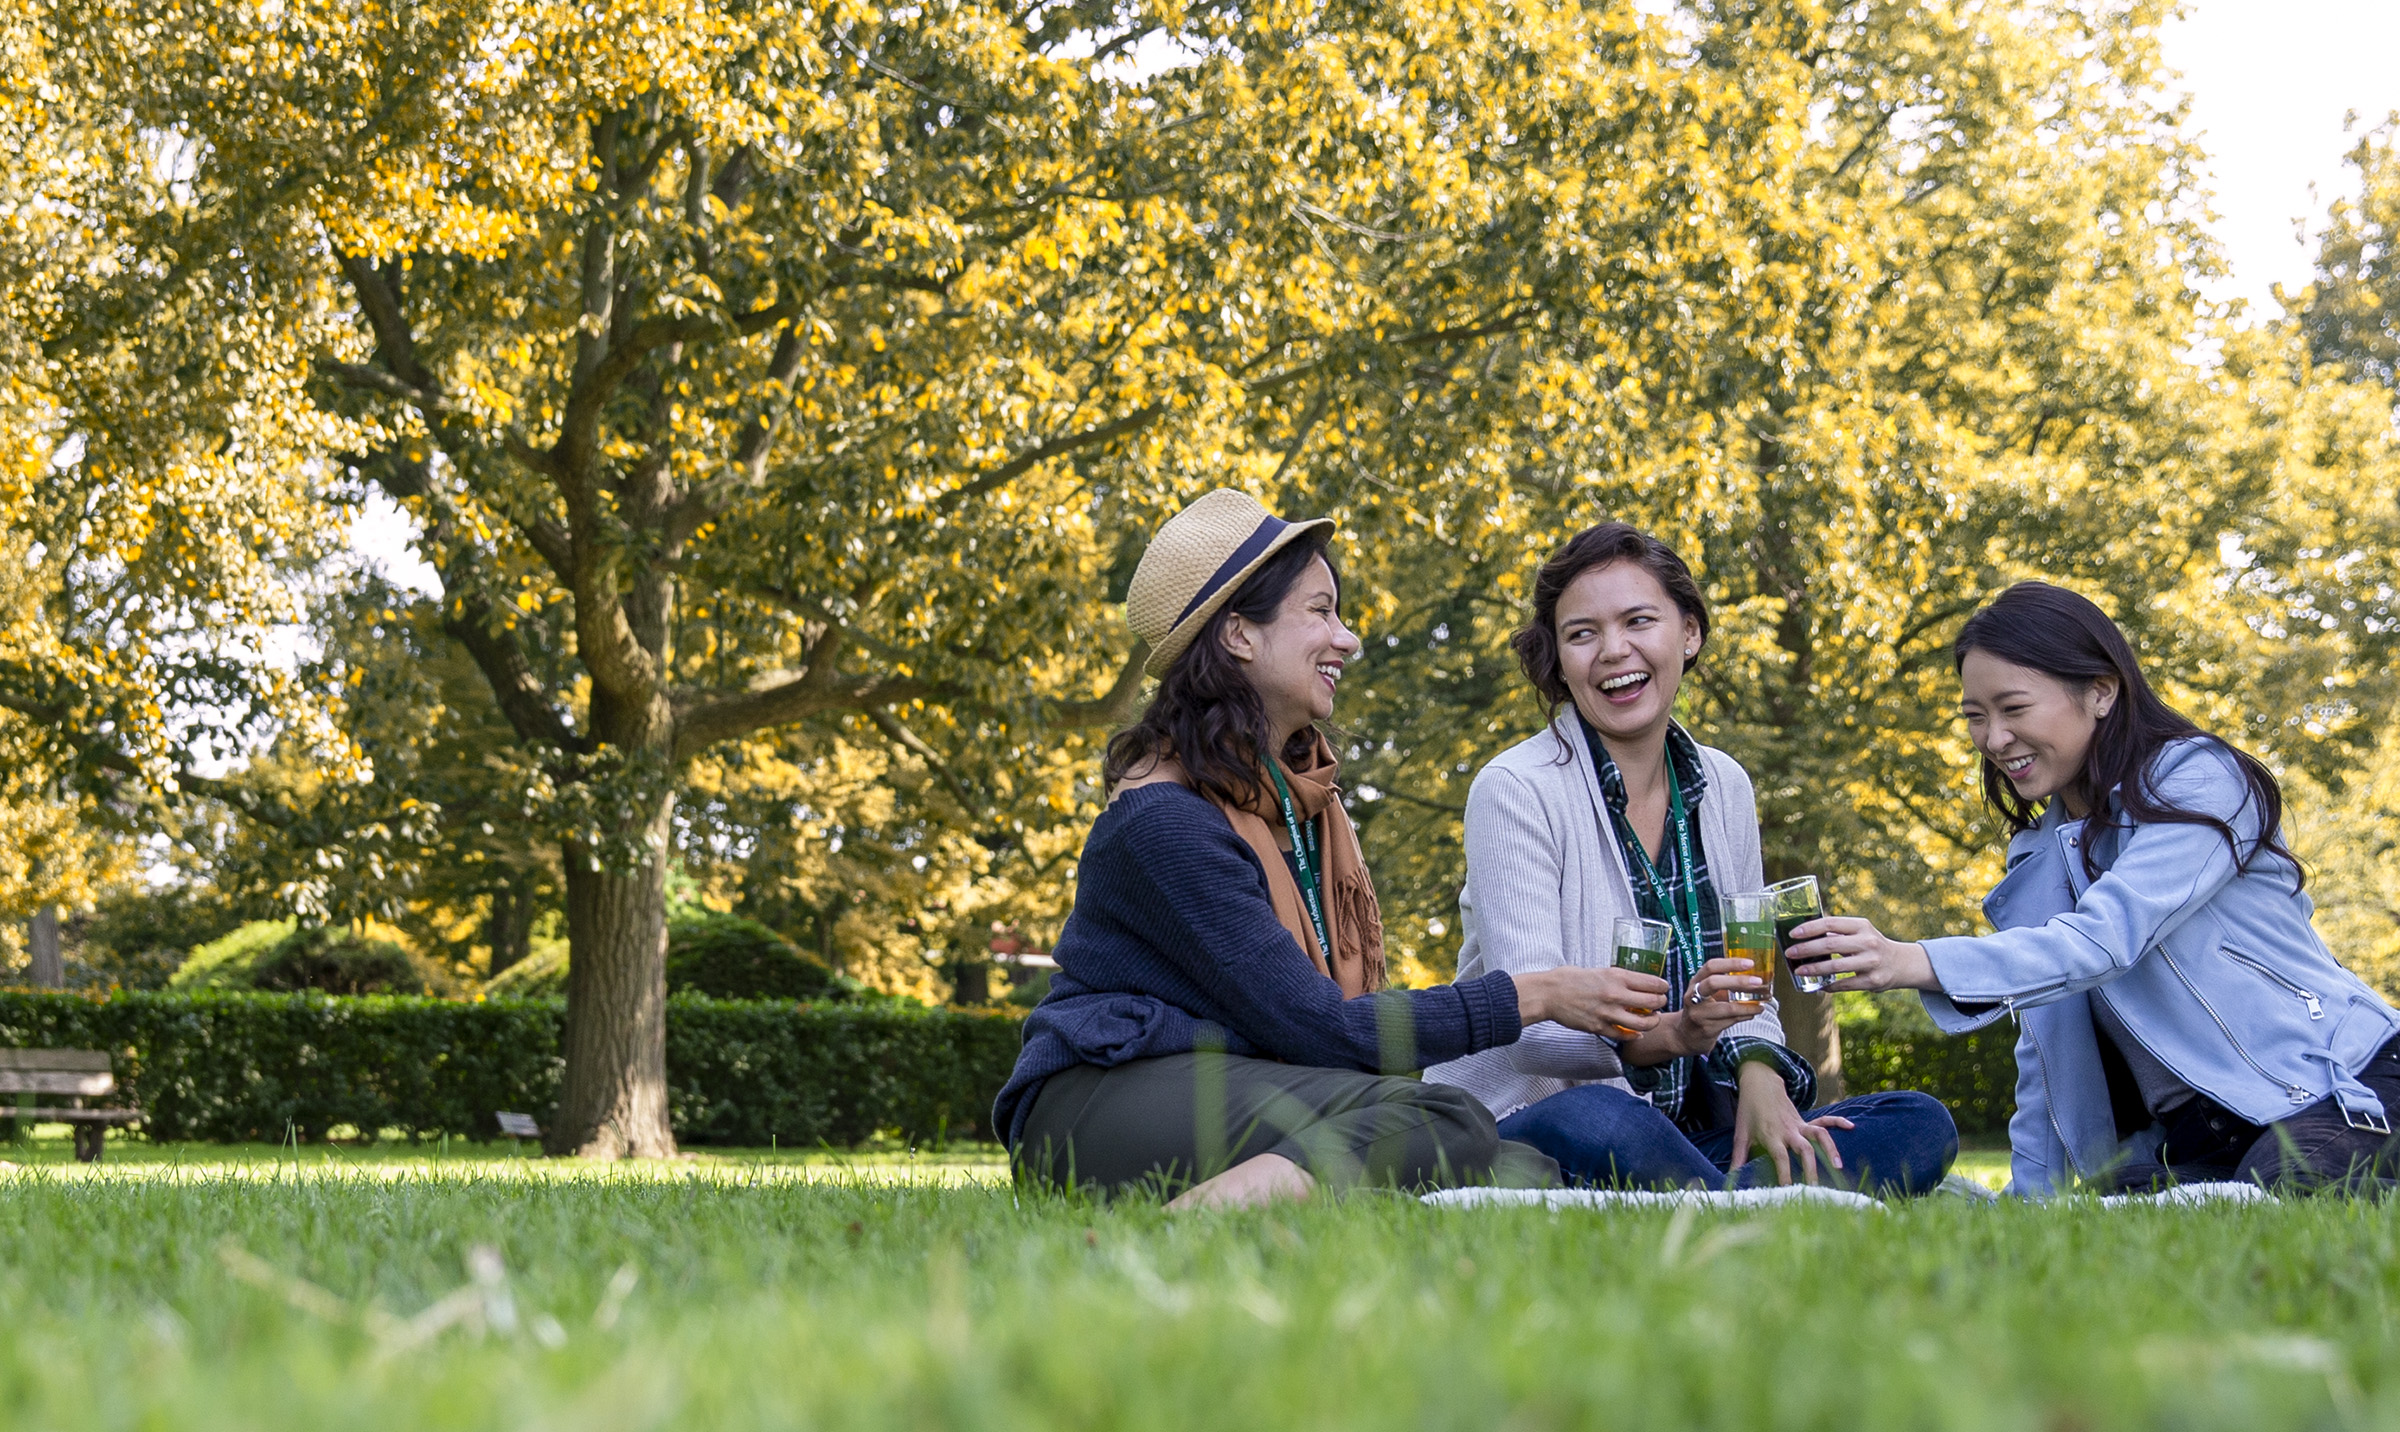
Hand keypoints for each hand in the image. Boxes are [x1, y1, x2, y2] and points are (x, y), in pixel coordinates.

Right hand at [1514, 965, 1670, 1037]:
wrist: (1548, 994)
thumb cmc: (1568, 979)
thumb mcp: (1597, 970)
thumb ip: (1615, 977)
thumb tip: (1631, 982)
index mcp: (1616, 977)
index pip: (1652, 983)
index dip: (1662, 986)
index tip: (1664, 988)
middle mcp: (1615, 995)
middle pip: (1652, 1003)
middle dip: (1661, 1003)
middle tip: (1661, 1003)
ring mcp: (1608, 1013)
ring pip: (1643, 1024)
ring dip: (1652, 1022)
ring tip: (1652, 1020)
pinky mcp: (1600, 1027)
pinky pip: (1624, 1035)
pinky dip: (1634, 1036)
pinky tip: (1637, 1033)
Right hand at [1619, 958, 1763, 1064]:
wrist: (1685, 1035)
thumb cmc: (1702, 1010)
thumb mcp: (1707, 993)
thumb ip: (1724, 985)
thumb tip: (1754, 978)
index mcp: (1695, 982)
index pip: (1711, 966)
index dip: (1731, 963)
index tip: (1750, 963)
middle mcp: (1693, 996)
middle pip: (1713, 983)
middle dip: (1738, 981)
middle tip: (1758, 982)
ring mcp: (1698, 1013)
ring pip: (1727, 1008)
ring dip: (1748, 1006)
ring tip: (1761, 1005)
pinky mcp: (1706, 1029)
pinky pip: (1731, 1021)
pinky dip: (1745, 1016)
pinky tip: (1753, 1013)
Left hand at [1728, 1061, 1851, 1186]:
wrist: (1759, 1083)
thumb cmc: (1749, 1111)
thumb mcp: (1740, 1134)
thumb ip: (1738, 1158)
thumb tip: (1729, 1178)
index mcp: (1771, 1135)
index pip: (1780, 1157)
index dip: (1785, 1174)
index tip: (1788, 1191)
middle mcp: (1788, 1130)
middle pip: (1804, 1149)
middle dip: (1811, 1169)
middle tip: (1816, 1188)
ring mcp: (1799, 1124)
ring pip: (1819, 1136)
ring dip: (1830, 1150)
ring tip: (1838, 1167)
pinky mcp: (1806, 1120)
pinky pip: (1825, 1120)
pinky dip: (1838, 1121)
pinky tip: (1851, 1127)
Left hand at [1783, 917, 1940, 992]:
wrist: (1902, 963)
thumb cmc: (1871, 945)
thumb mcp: (1859, 932)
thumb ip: (1836, 932)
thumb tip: (1802, 935)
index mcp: (1861, 926)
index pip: (1830, 922)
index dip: (1809, 928)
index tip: (1793, 934)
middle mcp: (1868, 942)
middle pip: (1830, 944)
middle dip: (1806, 949)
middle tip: (1790, 953)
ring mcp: (1871, 962)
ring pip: (1836, 966)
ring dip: (1814, 969)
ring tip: (1798, 970)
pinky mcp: (1873, 981)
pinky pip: (1844, 984)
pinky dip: (1829, 985)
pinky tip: (1817, 985)